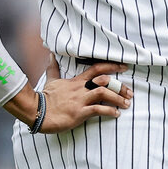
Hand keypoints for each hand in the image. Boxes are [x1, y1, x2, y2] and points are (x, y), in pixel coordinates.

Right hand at [5, 62, 132, 133]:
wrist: (37, 111)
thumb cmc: (45, 97)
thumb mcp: (52, 80)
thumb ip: (54, 68)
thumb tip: (51, 54)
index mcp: (77, 81)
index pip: (97, 69)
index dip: (112, 66)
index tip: (124, 66)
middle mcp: (81, 89)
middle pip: (105, 81)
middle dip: (120, 86)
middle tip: (130, 92)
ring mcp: (81, 100)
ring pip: (104, 94)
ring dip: (118, 99)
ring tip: (126, 104)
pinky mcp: (79, 113)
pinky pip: (98, 110)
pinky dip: (109, 111)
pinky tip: (116, 114)